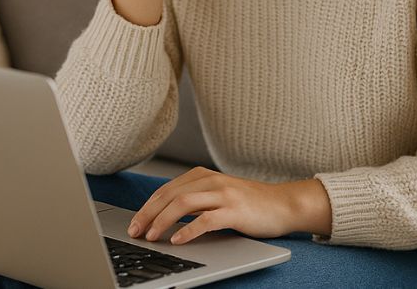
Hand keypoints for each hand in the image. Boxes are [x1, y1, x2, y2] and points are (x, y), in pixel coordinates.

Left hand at [126, 167, 297, 244]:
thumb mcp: (217, 194)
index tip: (134, 223)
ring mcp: (223, 194)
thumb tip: (163, 216)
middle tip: (135, 231)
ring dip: (163, 221)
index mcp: (202, 175)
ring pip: (183, 204)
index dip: (147, 207)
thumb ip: (194, 200)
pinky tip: (177, 240)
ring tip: (152, 236)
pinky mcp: (235, 211)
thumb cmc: (248, 203)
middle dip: (148, 214)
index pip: (166, 190)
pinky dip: (188, 230)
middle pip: (170, 196)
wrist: (282, 204)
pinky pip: (206, 220)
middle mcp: (211, 181)